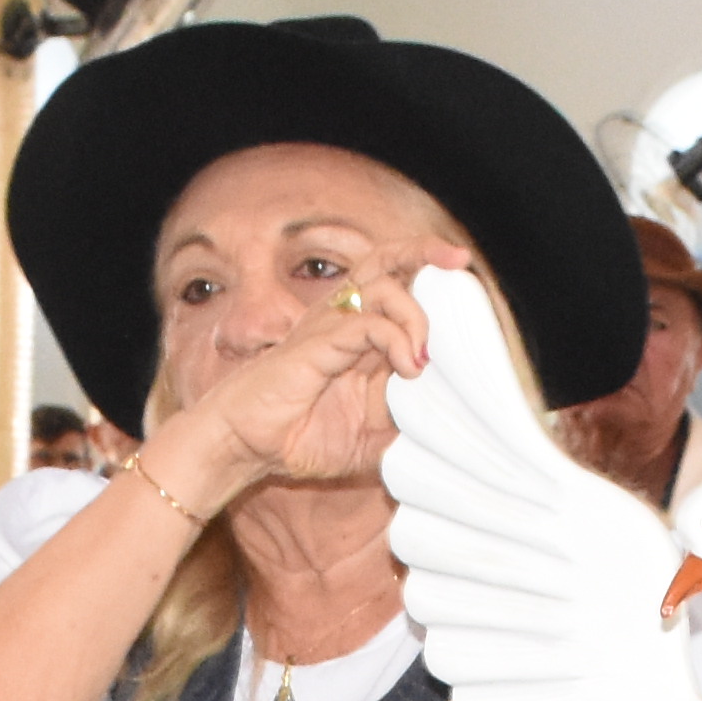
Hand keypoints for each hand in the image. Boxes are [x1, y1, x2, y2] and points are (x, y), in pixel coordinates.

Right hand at [150, 265, 466, 507]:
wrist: (241, 448)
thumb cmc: (295, 441)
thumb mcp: (366, 442)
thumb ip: (402, 427)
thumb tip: (444, 424)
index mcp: (354, 338)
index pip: (394, 287)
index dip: (425, 272)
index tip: (460, 270)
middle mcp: (341, 323)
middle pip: (384, 263)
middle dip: (423, 252)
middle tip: (458, 259)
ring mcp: (327, 329)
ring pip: (382, 288)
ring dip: (415, 316)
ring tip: (422, 360)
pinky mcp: (316, 344)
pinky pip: (366, 324)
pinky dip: (396, 338)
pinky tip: (409, 367)